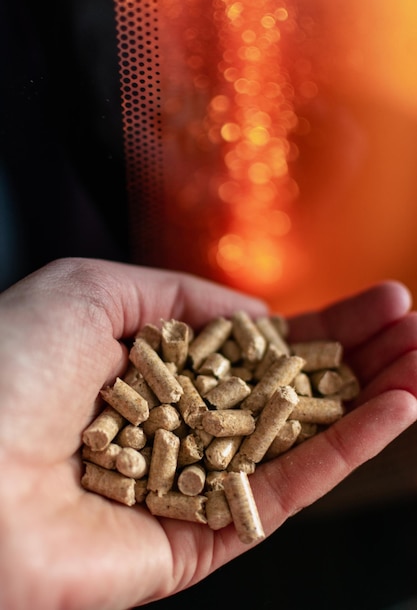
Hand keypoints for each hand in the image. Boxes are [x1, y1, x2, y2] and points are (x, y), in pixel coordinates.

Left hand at [0, 258, 414, 609]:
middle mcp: (181, 426)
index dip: (319, 323)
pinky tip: (396, 411)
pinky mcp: (203, 537)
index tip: (378, 300)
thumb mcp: (97, 291)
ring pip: (300, 441)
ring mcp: (195, 482)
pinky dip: (345, 451)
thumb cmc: (10, 363)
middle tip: (415, 329)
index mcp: (157, 371)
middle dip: (356, 358)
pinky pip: (285, 490)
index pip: (256, 346)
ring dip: (368, 402)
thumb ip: (185, 299)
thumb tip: (257, 315)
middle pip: (288, 391)